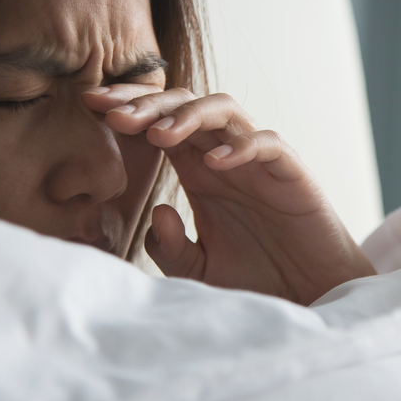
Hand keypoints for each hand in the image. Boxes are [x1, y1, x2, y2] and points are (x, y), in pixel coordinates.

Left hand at [83, 86, 375, 303]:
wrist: (311, 298)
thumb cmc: (259, 280)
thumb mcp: (198, 273)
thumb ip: (170, 248)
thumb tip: (155, 211)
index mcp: (198, 172)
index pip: (159, 122)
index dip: (127, 108)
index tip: (89, 106)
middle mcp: (226, 157)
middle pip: (185, 104)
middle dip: (146, 102)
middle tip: (111, 112)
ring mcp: (258, 162)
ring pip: (224, 110)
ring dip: (188, 115)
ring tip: (158, 134)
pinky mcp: (291, 175)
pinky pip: (268, 144)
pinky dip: (241, 146)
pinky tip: (214, 163)